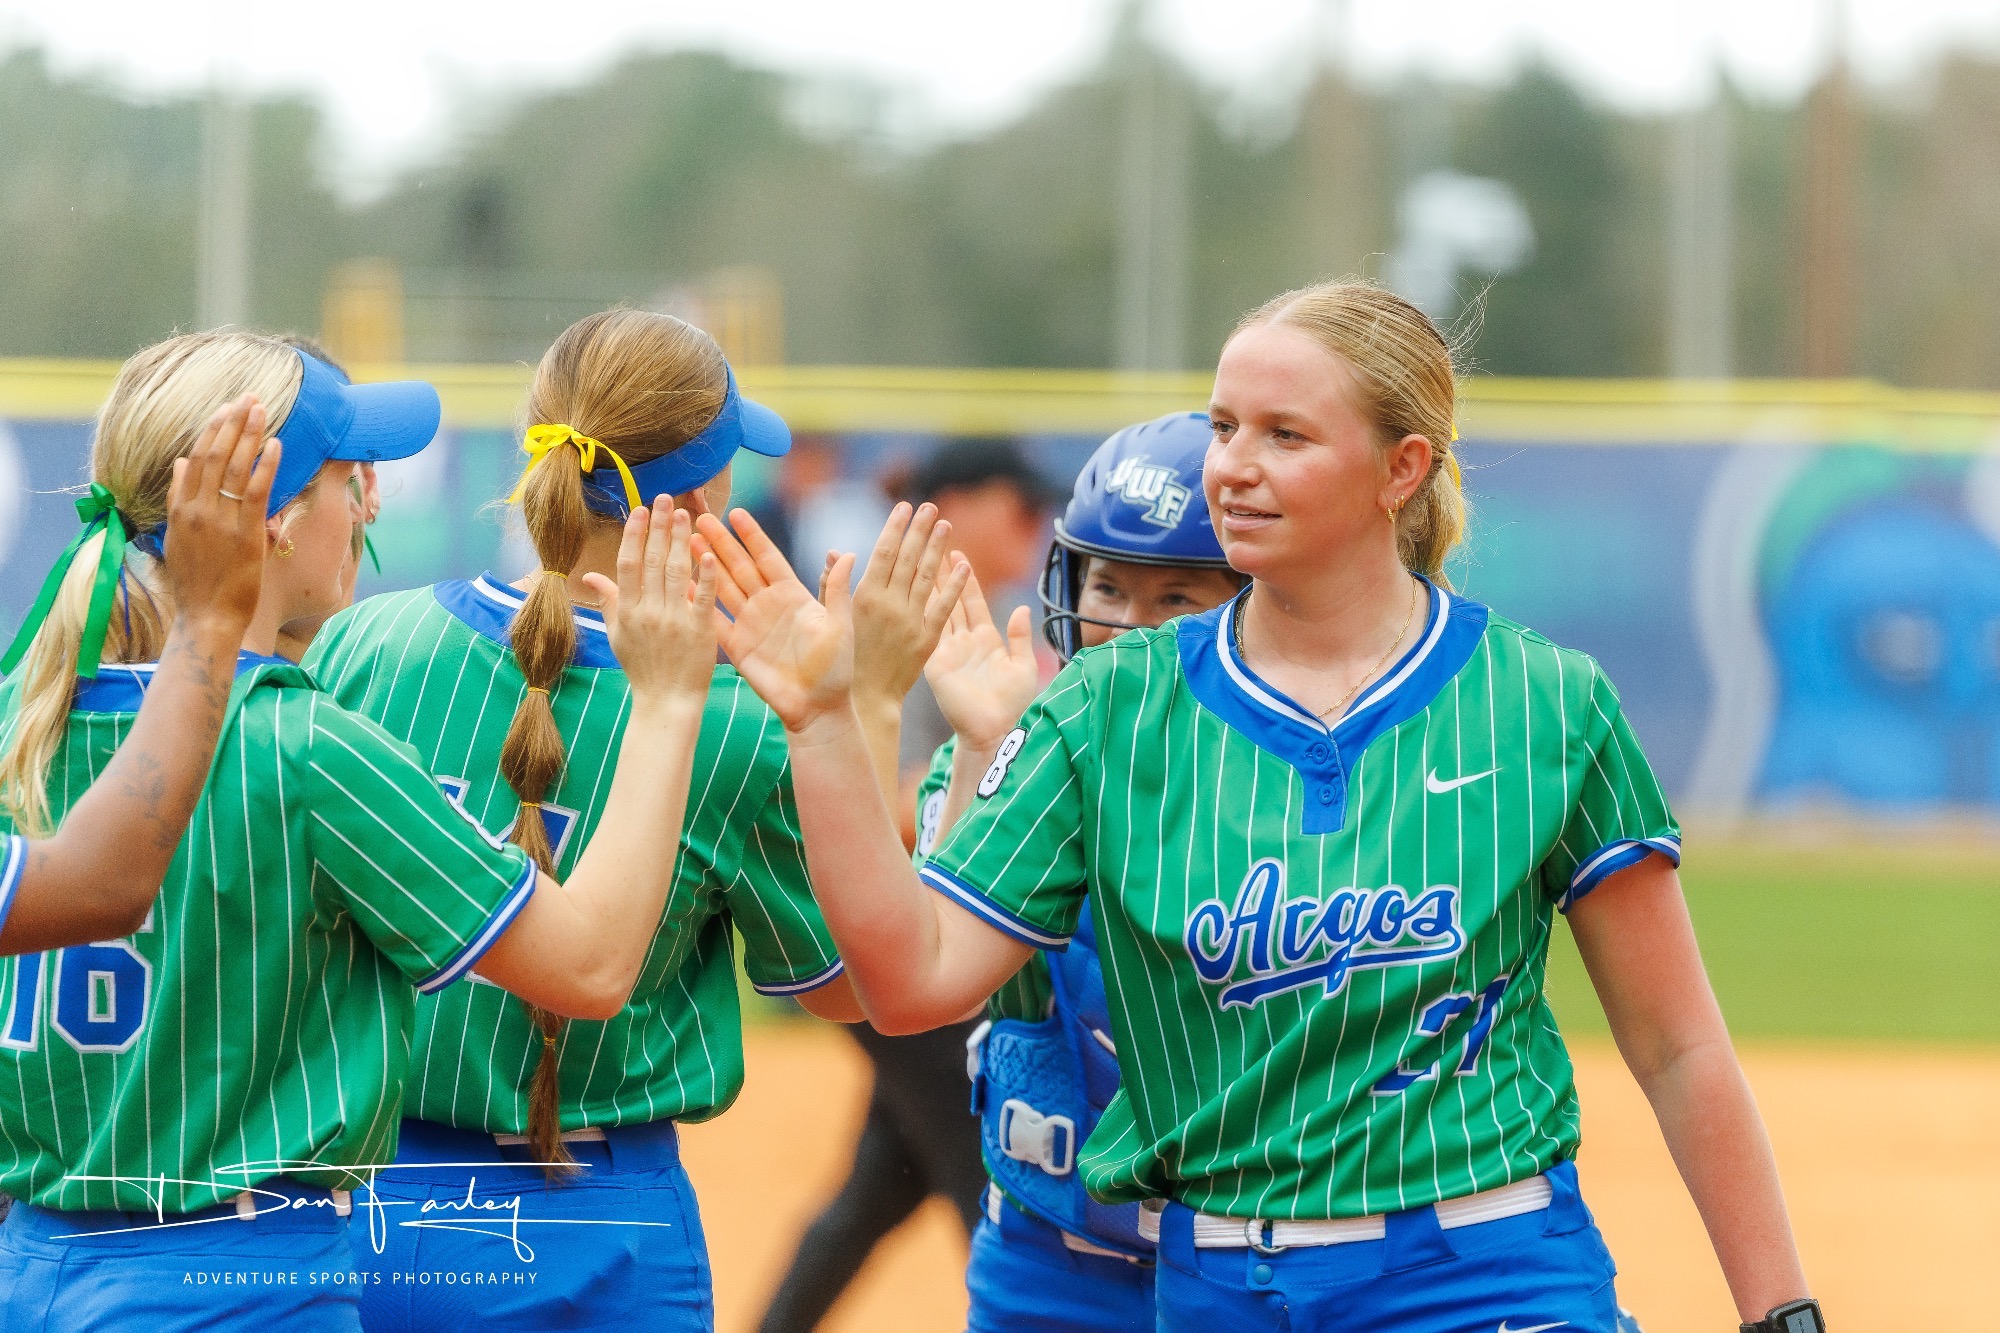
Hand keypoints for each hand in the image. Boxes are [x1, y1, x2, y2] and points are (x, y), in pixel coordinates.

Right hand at [164, 394, 281, 637]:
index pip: (195, 458)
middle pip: (215, 455)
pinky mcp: (245, 534)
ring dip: (249, 434)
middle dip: (233, 423)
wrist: (207, 617)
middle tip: (249, 398)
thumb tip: (180, 463)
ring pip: (235, 467)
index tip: (226, 409)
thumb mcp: (177, 538)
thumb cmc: (197, 583)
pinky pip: (257, 491)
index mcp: (180, 510)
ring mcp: (220, 521)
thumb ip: (179, 499)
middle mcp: (198, 510)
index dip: (212, 430)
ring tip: (262, 409)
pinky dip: (266, 464)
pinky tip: (276, 444)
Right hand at [584, 499, 718, 713]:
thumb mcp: (618, 635)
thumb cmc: (642, 668)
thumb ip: (608, 601)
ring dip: (681, 540)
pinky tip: (710, 552)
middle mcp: (648, 611)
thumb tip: (589, 576)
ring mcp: (674, 620)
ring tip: (686, 513)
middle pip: (654, 561)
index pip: (629, 564)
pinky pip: (703, 598)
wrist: (665, 701)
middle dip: (659, 527)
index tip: (640, 510)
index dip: (634, 535)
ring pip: (677, 572)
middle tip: (665, 498)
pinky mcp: (699, 631)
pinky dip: (707, 575)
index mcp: (628, 610)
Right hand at [694, 508, 854, 732]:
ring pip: (723, 587)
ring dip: (705, 565)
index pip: (768, 557)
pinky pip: (714, 620)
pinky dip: (698, 603)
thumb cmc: (836, 669)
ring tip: (686, 541)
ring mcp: (750, 624)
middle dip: (720, 542)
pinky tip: (681, 585)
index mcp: (793, 595)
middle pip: (739, 566)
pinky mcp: (737, 646)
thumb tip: (844, 553)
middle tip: (699, 517)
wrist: (818, 708)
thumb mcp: (840, 625)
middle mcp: (768, 605)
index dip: (752, 536)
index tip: (736, 513)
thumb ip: (837, 589)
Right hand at [850, 502, 970, 706]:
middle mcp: (889, 605)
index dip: (896, 528)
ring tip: (945, 524)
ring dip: (938, 549)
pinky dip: (955, 585)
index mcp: (864, 597)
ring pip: (928, 577)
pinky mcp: (927, 639)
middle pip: (909, 559)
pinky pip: (944, 607)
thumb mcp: (833, 619)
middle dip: (919, 530)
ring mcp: (910, 622)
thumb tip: (838, 553)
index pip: (884, 553)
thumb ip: (834, 584)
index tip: (904, 506)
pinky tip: (964, 565)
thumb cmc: (845, 655)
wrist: (866, 696)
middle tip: (930, 506)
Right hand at [925, 571, 1038, 750]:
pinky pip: (929, 633)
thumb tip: (1022, 609)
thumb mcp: (1024, 666)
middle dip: (943, 574)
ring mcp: (948, 651)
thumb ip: (1020, 638)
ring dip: (930, 587)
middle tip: (933, 548)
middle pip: (951, 600)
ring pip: (937, 611)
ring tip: (920, 562)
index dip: (967, 579)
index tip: (958, 554)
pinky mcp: (936, 664)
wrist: (995, 730)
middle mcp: (964, 642)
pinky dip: (922, 612)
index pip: (973, 602)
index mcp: (986, 640)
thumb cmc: (1013, 704)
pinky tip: (913, 593)